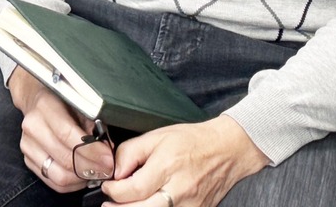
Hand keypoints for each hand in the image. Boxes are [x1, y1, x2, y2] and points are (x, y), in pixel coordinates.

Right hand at [7, 66, 114, 191]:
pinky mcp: (28, 159)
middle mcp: (32, 127)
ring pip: (59, 175)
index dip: (92, 151)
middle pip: (65, 159)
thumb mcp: (79, 101)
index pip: (68, 135)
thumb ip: (93, 123)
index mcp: (45, 107)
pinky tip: (82, 176)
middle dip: (92, 168)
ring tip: (96, 173)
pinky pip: (53, 182)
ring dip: (82, 179)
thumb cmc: (61, 100)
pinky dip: (72, 184)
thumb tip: (107, 148)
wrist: (35, 98)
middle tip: (108, 170)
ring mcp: (27, 145)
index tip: (109, 159)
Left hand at [101, 116, 268, 206]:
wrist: (227, 150)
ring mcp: (191, 205)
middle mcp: (179, 189)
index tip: (108, 186)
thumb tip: (115, 171)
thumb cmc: (192, 141)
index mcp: (167, 167)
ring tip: (124, 206)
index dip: (114, 191)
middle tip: (108, 205)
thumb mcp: (156, 136)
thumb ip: (130, 153)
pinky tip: (146, 205)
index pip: (133, 189)